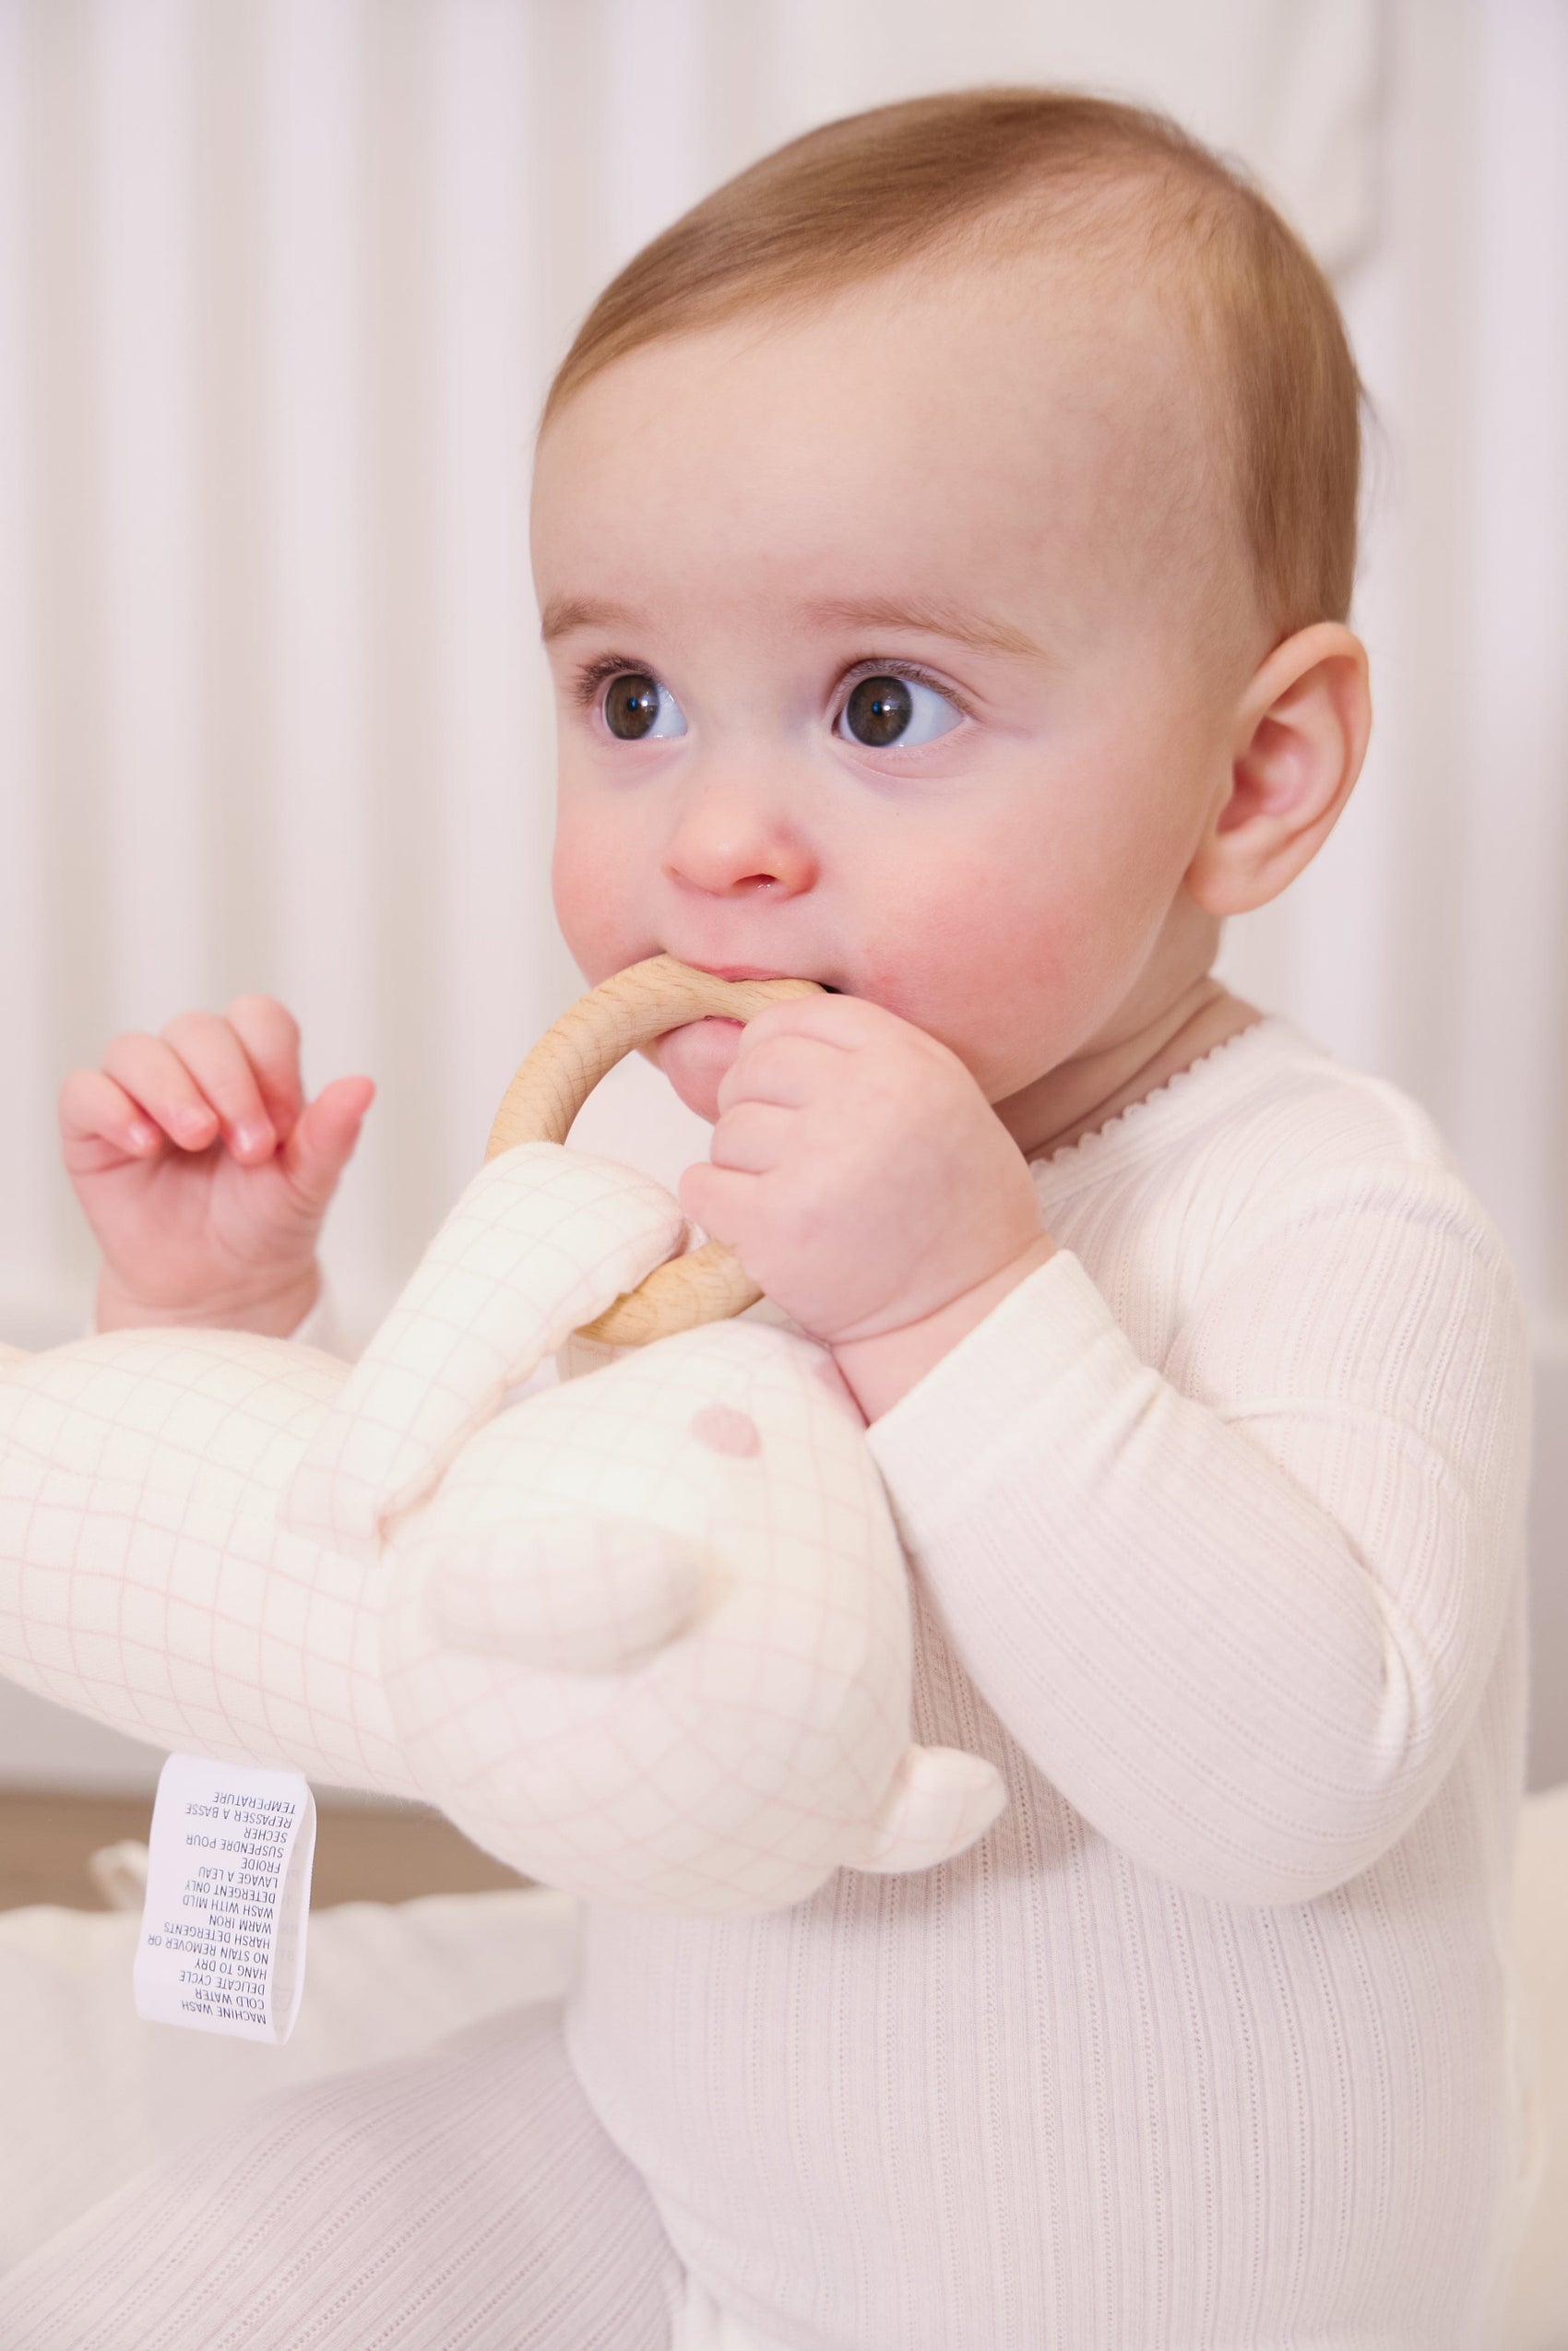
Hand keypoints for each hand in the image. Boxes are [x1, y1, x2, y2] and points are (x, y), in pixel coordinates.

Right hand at [59, 996, 373, 1334]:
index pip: (257, 1019)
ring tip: (197, 1139)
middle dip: (226, 1081)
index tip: (285, 1122)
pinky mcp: (92, 1130)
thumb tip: (363, 1085)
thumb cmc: (263, 1226)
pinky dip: (113, 1109)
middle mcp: (191, 1072)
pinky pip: (83, 1092)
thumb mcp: (306, 1186)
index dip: (270, 1060)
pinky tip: (145, 1146)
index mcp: (250, 1072)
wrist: (218, 1290)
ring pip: (135, 1050)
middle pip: (198, 1029)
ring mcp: (138, 1096)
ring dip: (170, 1088)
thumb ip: (330, 1137)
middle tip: (249, 1148)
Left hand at [676, 993, 1048, 1349]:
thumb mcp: (941, 1100)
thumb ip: (868, 1058)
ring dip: (744, 1165)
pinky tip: (761, 1224)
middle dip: (757, 1108)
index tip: (782, 1085)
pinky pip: (701, 1187)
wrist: (966, 1312)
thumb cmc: (954, 1209)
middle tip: (790, 1154)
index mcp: (907, 1062)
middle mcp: (862, 1102)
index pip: (797, 1017)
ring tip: (796, 1197)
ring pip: (725, 1133)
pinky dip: (718, 1206)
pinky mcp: (775, 1226)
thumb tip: (762, 1035)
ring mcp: (815, 1164)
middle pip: (752, 1070)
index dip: (775, 1048)